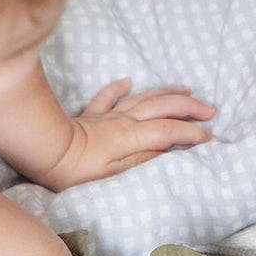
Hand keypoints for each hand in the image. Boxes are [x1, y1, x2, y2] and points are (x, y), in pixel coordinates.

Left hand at [36, 78, 214, 190]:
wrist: (45, 153)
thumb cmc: (77, 171)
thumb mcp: (115, 174)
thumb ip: (143, 159)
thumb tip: (168, 149)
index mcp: (132, 136)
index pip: (170, 131)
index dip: (191, 134)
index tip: (209, 138)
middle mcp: (124, 121)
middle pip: (163, 107)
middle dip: (189, 107)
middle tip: (210, 110)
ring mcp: (107, 116)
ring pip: (143, 97)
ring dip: (166, 93)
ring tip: (186, 90)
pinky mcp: (89, 116)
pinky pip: (107, 97)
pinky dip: (119, 88)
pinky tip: (127, 81)